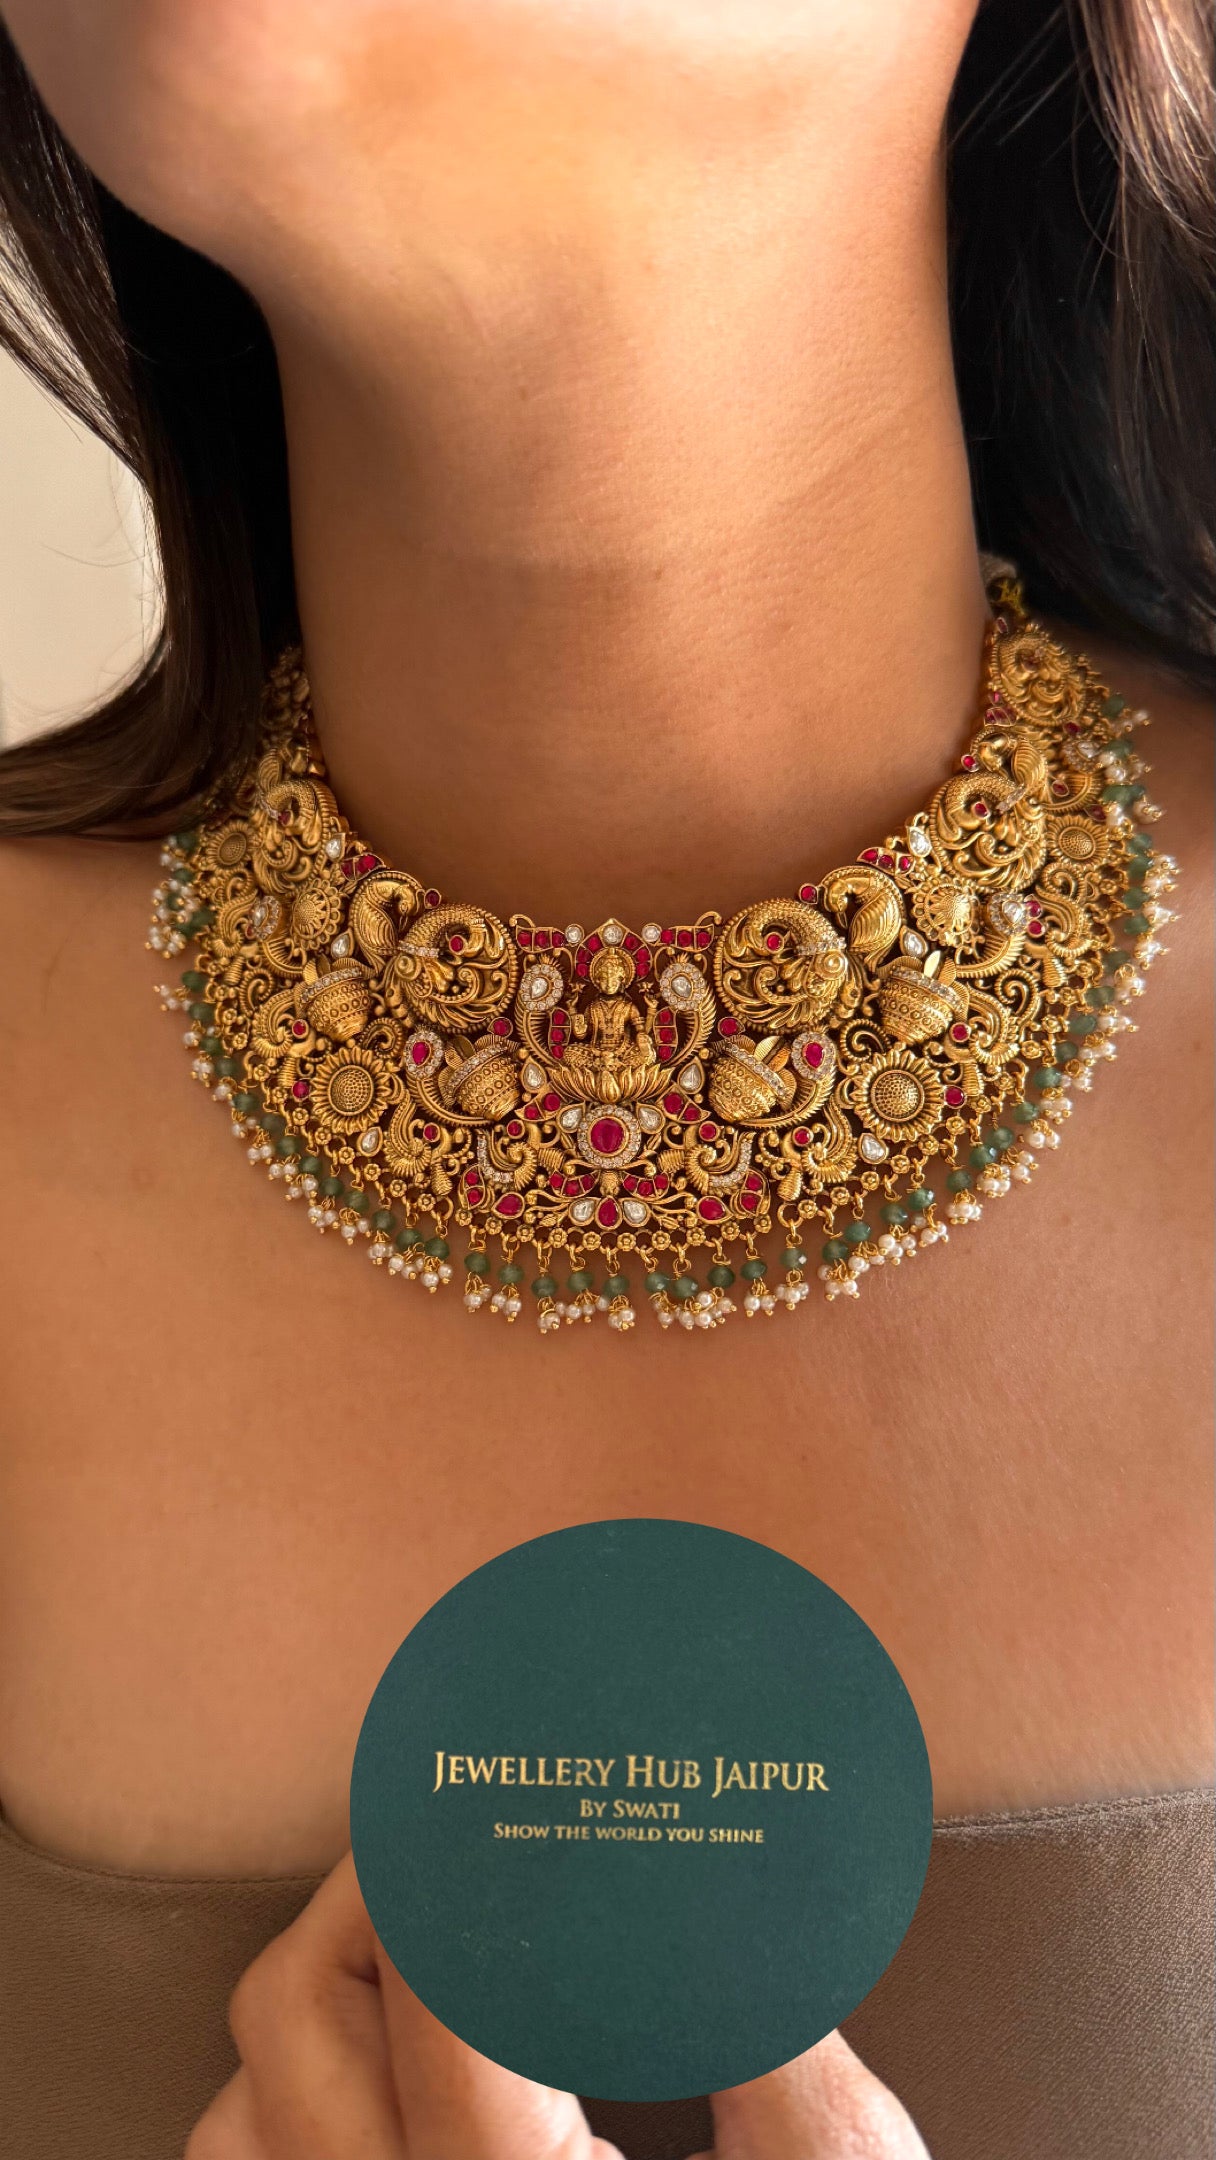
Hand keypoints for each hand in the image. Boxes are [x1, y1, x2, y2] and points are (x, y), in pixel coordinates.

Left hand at [185, 1852, 927, 2158]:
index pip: (437, 1983)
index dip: (451, 1847)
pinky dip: (286, 2103)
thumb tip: (728, 1881)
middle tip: (453, 1823)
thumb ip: (775, 2033)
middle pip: (298, 2013)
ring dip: (315, 1996)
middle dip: (369, 1887)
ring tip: (420, 1934)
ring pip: (243, 2109)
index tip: (484, 1760)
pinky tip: (380, 2065)